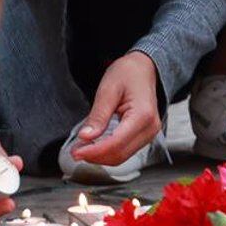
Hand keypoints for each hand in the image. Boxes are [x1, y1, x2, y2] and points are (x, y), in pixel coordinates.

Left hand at [68, 51, 161, 166]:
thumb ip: (98, 115)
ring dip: (100, 156)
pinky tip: (94, 145)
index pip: (116, 143)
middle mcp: (150, 128)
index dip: (94, 151)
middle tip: (75, 151)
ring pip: (122, 156)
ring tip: (82, 148)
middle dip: (95, 156)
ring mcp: (149, 134)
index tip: (76, 152)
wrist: (144, 68)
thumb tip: (86, 137)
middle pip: (119, 154)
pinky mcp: (143, 136)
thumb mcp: (108, 89)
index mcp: (143, 115)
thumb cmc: (129, 73)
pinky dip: (108, 151)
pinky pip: (125, 151)